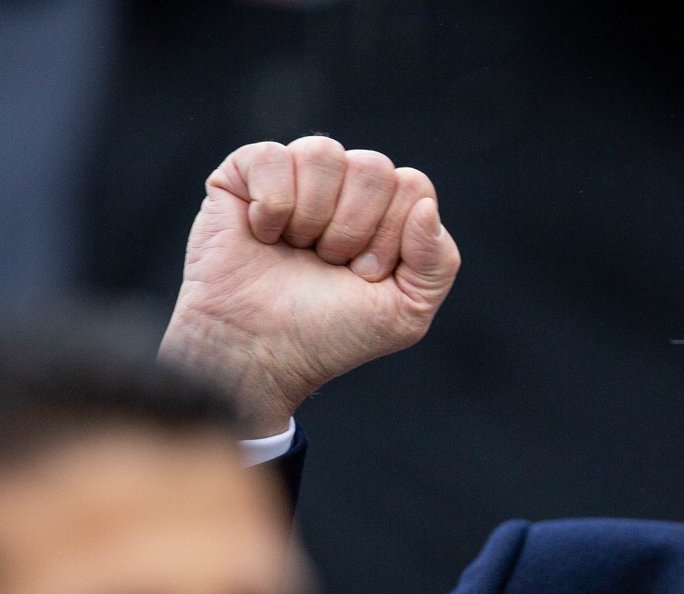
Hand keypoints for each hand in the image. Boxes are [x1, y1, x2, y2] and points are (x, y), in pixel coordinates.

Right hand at [159, 137, 461, 435]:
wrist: (259, 351)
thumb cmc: (331, 333)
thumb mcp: (407, 311)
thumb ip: (438, 261)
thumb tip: (425, 206)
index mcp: (387, 210)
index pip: (412, 185)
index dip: (391, 235)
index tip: (364, 274)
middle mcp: (344, 185)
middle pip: (374, 167)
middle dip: (353, 229)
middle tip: (329, 264)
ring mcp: (296, 174)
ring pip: (324, 153)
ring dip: (313, 216)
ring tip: (297, 250)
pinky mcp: (245, 172)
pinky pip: (273, 156)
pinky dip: (272, 205)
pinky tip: (263, 235)